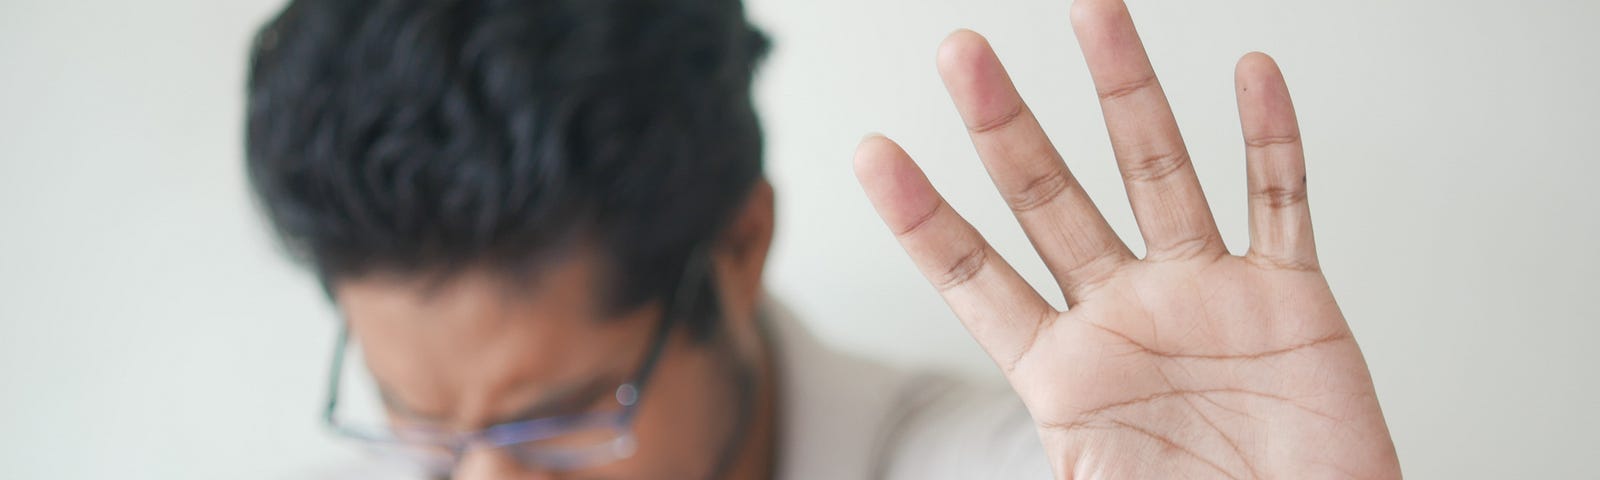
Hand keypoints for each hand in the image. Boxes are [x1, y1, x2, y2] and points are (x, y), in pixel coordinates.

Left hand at [853, 0, 1400, 477]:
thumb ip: (1045, 470)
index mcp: (1064, 369)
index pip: (974, 275)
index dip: (922, 217)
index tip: (873, 154)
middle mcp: (1126, 315)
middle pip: (1050, 200)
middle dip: (1005, 126)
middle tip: (962, 53)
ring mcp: (1206, 296)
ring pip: (1157, 172)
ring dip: (1125, 93)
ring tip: (1092, 15)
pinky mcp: (1289, 300)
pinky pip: (1279, 204)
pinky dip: (1269, 140)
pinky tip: (1248, 75)